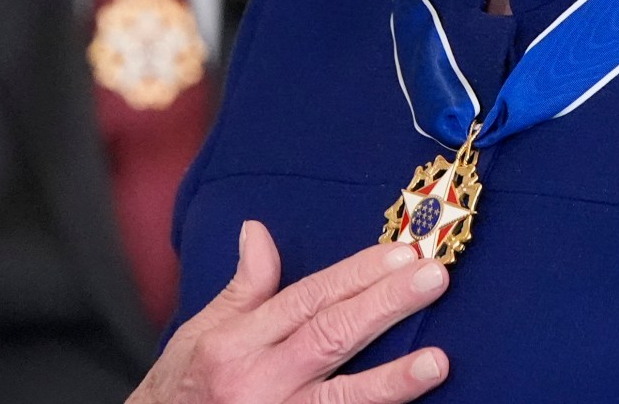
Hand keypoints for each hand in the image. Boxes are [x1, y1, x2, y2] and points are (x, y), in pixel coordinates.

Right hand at [130, 222, 450, 403]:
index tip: (402, 254)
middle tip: (434, 278)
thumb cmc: (181, 387)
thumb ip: (243, 288)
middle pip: (331, 337)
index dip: (357, 275)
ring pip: (341, 398)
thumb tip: (257, 231)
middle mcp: (258, 381)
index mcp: (236, 342)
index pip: (309, 299)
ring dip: (391, 382)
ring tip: (437, 361)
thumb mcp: (201, 332)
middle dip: (386, 306)